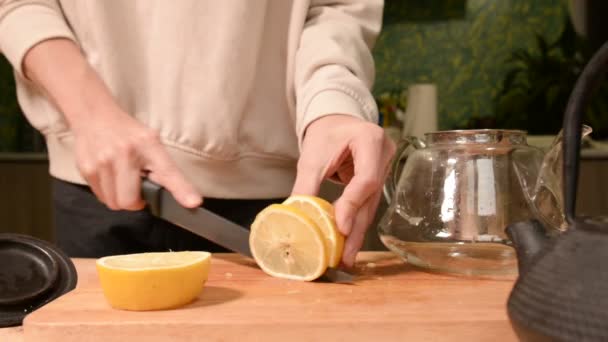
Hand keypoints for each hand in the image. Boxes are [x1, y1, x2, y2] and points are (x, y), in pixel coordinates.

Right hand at [72, 108, 201, 210]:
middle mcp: (125, 153)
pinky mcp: (86, 169)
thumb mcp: (152, 142)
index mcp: (149, 145)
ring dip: (120, 198)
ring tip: (122, 180)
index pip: (168, 172)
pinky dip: (108, 193)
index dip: (181, 190)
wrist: (94, 115)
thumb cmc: (128, 134)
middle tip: (137, 190)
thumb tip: (183, 198)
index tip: (193, 203)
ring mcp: (103, 162)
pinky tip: (110, 177)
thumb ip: (163, 169)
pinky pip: (100, 197)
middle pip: (129, 201)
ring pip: (114, 203)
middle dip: (135, 203)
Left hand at [291, 114, 395, 266]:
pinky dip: (356, 221)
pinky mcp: (379, 178)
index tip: (340, 228)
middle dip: (356, 228)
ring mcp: (385, 167)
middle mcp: (384, 153)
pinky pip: (367, 203)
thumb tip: (295, 217)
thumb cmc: (325, 134)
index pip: (366, 178)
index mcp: (370, 139)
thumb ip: (306, 186)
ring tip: (346, 257)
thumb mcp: (312, 158)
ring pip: (370, 204)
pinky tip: (348, 242)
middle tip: (345, 255)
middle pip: (371, 197)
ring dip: (357, 231)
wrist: (335, 122)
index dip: (353, 205)